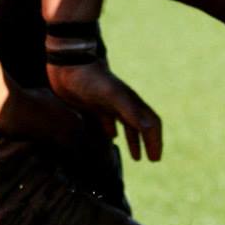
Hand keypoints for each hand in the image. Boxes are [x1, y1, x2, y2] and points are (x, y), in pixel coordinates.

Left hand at [46, 58, 162, 161]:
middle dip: (147, 142)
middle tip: (150, 160)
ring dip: (132, 140)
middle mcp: (122, 104)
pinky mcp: (92, 106)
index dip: (155, 140)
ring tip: (135, 157)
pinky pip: (105, 123)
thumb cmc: (92, 79)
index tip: (155, 159)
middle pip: (141, 126)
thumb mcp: (112, 96)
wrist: (68, 64)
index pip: (150, 123)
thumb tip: (149, 129)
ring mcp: (107, 105)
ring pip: (125, 125)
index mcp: (131, 102)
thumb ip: (130, 111)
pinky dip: (110, 133)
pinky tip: (109, 140)